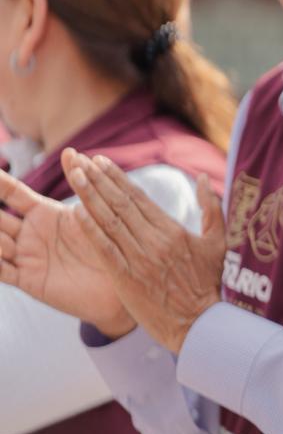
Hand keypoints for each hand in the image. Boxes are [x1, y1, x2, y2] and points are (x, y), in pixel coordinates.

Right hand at [0, 152, 133, 334]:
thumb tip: (70, 150)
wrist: (120, 282)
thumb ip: (80, 184)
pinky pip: (0, 270)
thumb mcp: (91, 212)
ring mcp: (26, 256)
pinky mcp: (28, 280)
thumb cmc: (109, 243)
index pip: (13, 193)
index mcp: (44, 213)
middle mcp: (30, 234)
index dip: (0, 182)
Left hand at [64, 149, 224, 352]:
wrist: (197, 323)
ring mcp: (138, 258)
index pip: (139, 197)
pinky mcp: (126, 278)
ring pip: (109, 221)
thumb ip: (211, 207)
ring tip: (75, 176)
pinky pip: (104, 249)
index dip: (117, 177)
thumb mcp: (217, 242)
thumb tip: (203, 177)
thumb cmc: (208, 283)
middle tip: (81, 160)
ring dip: (89, 197)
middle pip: (120, 203)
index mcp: (173, 230)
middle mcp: (153, 240)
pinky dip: (90, 230)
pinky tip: (75, 214)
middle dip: (99, 180)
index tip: (101, 161)